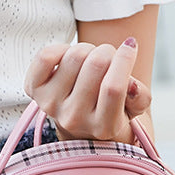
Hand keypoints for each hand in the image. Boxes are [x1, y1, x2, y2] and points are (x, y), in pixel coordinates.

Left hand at [23, 38, 151, 143]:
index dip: (124, 59)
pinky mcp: (34, 90)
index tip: (129, 46)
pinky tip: (69, 59)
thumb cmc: (111, 111)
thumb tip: (131, 84)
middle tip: (108, 58)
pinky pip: (46, 56)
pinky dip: (60, 48)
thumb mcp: (133, 109)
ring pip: (74, 56)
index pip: (113, 87)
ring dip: (86, 49)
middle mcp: (74, 119)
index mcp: (103, 127)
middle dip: (107, 52)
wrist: (79, 126)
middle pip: (95, 65)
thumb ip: (140, 98)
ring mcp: (51, 106)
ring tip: (89, 62)